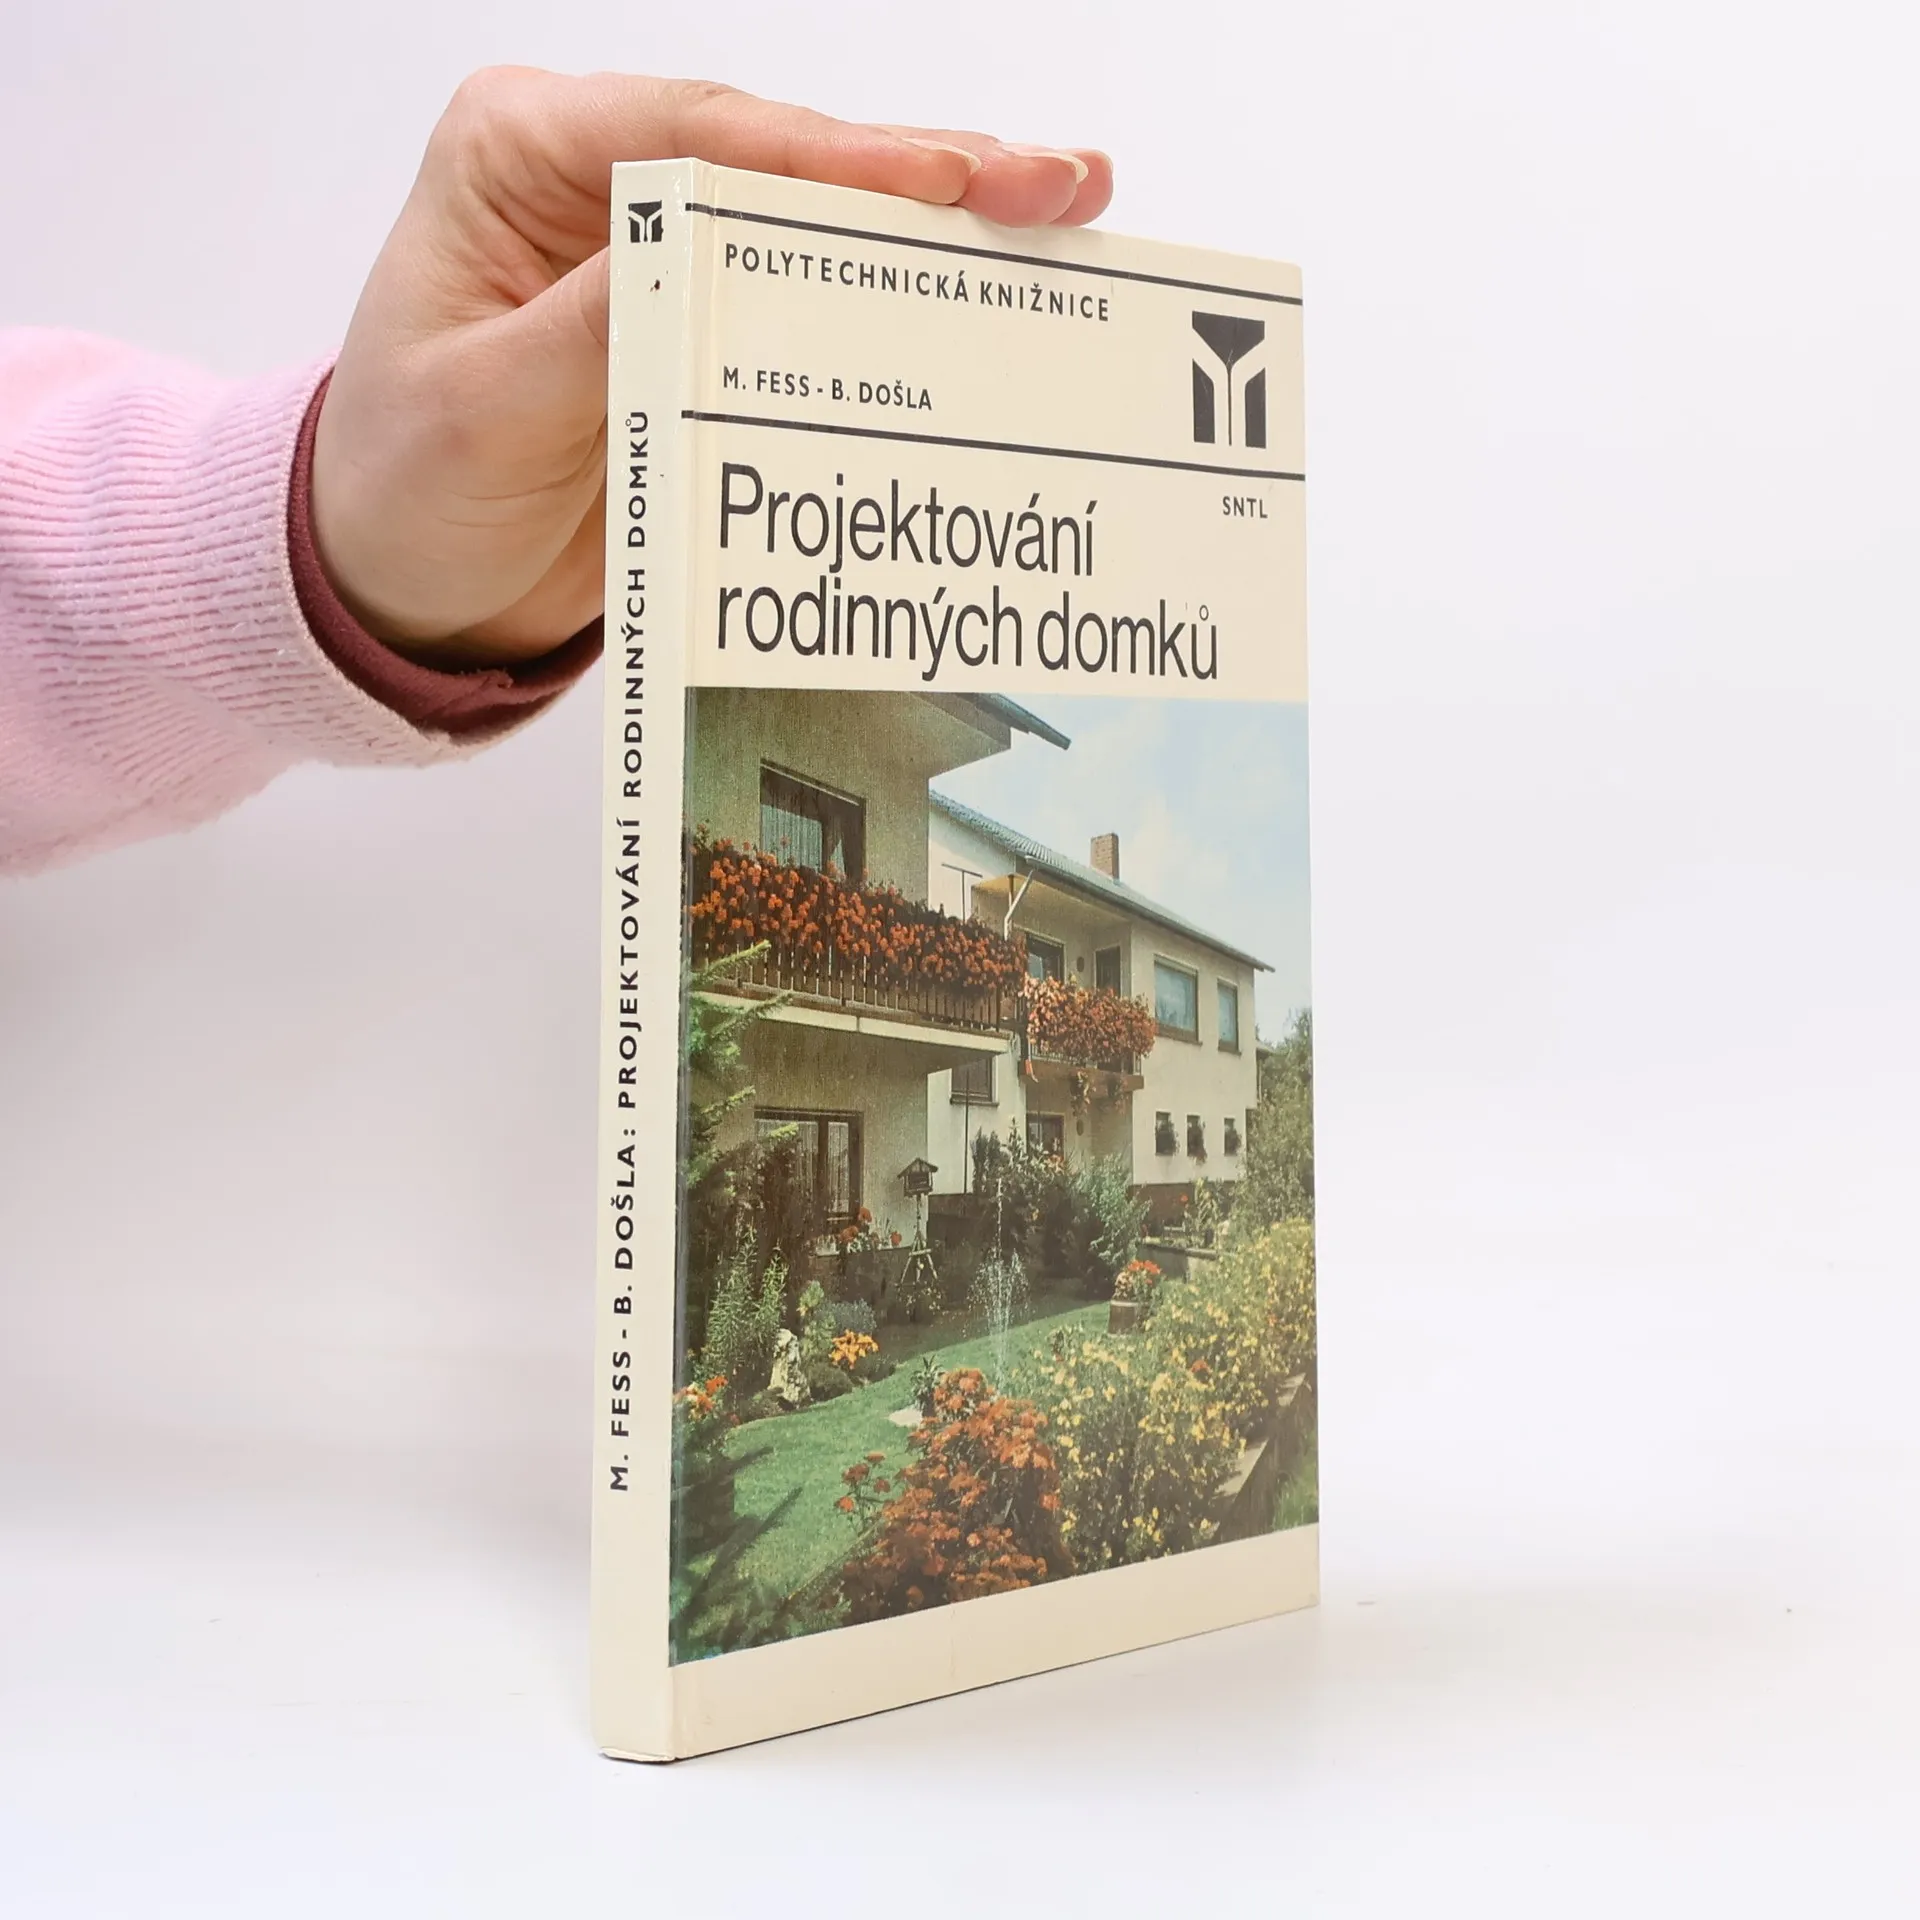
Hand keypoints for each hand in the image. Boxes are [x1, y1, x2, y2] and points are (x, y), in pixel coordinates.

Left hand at [311, 69, 1111, 665]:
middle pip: (781, 162)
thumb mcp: (479, 415)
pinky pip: (810, 304)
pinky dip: (898, 297)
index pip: (695, 139)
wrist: (401, 586)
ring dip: (938, 225)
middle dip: (926, 173)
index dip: (834, 160)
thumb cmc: (401, 490)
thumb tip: (704, 262)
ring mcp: (657, 252)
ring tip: (1064, 209)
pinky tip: (986, 285)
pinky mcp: (698, 328)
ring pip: (814, 221)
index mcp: (520, 155)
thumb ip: (591, 334)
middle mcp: (597, 181)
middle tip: (1057, 183)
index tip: (945, 181)